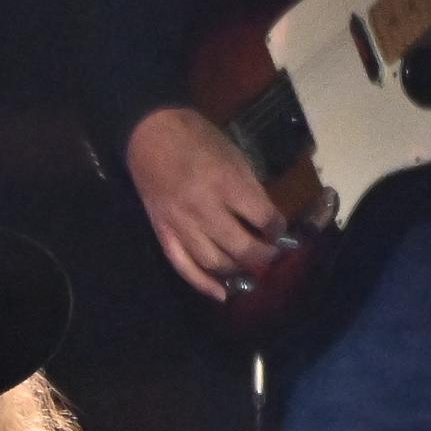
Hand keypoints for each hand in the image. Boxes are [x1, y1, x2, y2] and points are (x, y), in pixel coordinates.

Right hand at [123, 106, 289, 299]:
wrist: (151, 137)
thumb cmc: (198, 140)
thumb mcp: (234, 156)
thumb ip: (249, 189)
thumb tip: (264, 219)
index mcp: (226, 184)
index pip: (262, 218)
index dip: (277, 227)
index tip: (279, 229)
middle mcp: (204, 209)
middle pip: (241, 248)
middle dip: (263, 255)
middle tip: (270, 253)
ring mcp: (181, 225)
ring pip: (214, 262)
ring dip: (237, 269)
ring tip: (248, 266)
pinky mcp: (164, 233)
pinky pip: (183, 266)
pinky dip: (203, 284)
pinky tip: (220, 293)